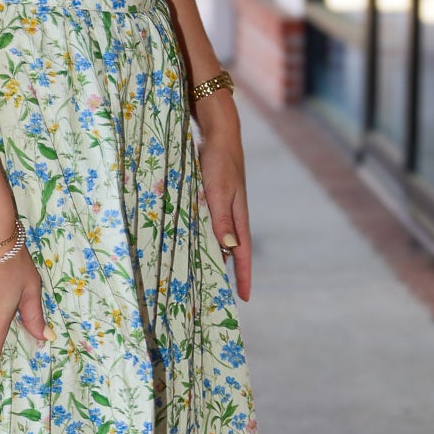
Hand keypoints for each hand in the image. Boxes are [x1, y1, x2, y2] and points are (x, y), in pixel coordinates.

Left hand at [196, 110, 252, 301]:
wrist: (219, 134)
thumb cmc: (220, 161)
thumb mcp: (219, 191)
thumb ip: (222, 219)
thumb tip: (229, 249)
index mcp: (238, 217)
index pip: (243, 254)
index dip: (244, 276)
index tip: (244, 298)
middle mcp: (232, 216)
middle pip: (230, 250)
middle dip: (226, 271)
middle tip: (216, 293)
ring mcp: (222, 208)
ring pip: (217, 238)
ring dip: (210, 254)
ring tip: (199, 274)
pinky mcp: (212, 199)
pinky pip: (208, 224)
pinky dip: (201, 236)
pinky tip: (190, 242)